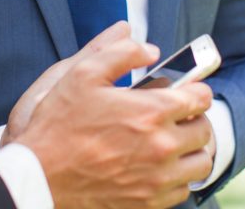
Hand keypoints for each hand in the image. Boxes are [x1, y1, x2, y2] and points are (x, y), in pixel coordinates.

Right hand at [13, 32, 213, 208]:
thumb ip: (122, 53)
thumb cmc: (59, 124)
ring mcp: (157, 178)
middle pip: (204, 130)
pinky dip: (178, 177)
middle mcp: (161, 146)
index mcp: (151, 112)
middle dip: (194, 118)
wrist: (41, 175)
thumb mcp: (83, 73)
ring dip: (191, 149)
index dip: (195, 90)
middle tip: (177, 116)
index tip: (188, 91)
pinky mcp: (148, 202)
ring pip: (200, 163)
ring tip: (173, 142)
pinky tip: (158, 166)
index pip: (200, 98)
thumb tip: (151, 50)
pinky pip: (182, 190)